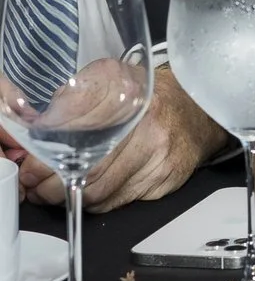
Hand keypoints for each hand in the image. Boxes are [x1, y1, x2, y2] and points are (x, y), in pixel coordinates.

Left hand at [17, 68, 226, 210]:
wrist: (198, 108)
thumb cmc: (149, 96)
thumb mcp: (110, 80)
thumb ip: (74, 98)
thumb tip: (38, 129)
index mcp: (127, 92)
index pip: (74, 131)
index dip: (44, 157)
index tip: (30, 166)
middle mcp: (146, 123)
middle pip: (84, 169)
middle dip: (51, 183)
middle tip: (37, 184)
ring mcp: (158, 154)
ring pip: (98, 192)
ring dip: (71, 195)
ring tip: (57, 189)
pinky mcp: (165, 178)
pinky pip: (118, 201)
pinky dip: (98, 200)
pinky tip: (92, 189)